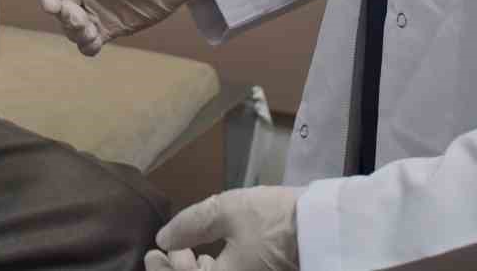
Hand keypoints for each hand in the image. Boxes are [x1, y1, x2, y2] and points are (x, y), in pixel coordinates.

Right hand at [34, 0, 204, 54]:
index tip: (54, 5)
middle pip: (58, 9)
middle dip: (64, 16)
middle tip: (80, 18)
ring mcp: (96, 9)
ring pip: (71, 28)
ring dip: (74, 32)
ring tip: (90, 31)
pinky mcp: (111, 27)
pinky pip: (89, 42)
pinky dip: (86, 45)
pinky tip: (95, 41)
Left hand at [146, 186, 301, 270]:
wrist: (324, 229)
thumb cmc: (273, 219)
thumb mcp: (227, 211)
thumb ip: (191, 225)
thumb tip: (165, 238)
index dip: (162, 270)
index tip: (151, 253)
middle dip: (178, 270)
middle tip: (165, 252)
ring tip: (191, 255)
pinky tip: (215, 259)